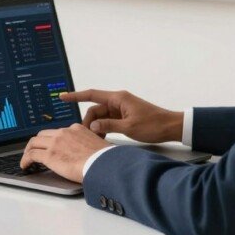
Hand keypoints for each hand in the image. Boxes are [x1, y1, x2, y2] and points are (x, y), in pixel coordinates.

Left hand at [19, 124, 109, 182]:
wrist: (104, 164)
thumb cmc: (105, 159)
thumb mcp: (98, 145)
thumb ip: (89, 145)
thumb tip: (89, 154)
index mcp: (76, 129)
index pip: (58, 132)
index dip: (52, 140)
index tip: (50, 146)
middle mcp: (64, 133)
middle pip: (43, 135)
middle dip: (37, 143)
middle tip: (35, 151)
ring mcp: (55, 143)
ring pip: (34, 142)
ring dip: (28, 150)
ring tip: (27, 159)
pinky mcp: (49, 155)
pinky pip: (32, 155)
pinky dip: (25, 160)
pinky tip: (25, 165)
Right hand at [62, 89, 182, 143]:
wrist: (172, 127)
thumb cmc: (154, 124)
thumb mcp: (129, 127)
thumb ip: (109, 125)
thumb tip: (92, 126)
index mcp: (118, 98)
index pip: (91, 95)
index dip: (75, 96)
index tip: (62, 96)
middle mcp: (118, 101)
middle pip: (95, 109)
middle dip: (88, 121)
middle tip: (85, 136)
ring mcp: (121, 109)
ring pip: (101, 116)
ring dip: (96, 127)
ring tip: (95, 140)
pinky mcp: (125, 117)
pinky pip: (108, 121)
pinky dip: (104, 129)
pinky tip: (103, 139)